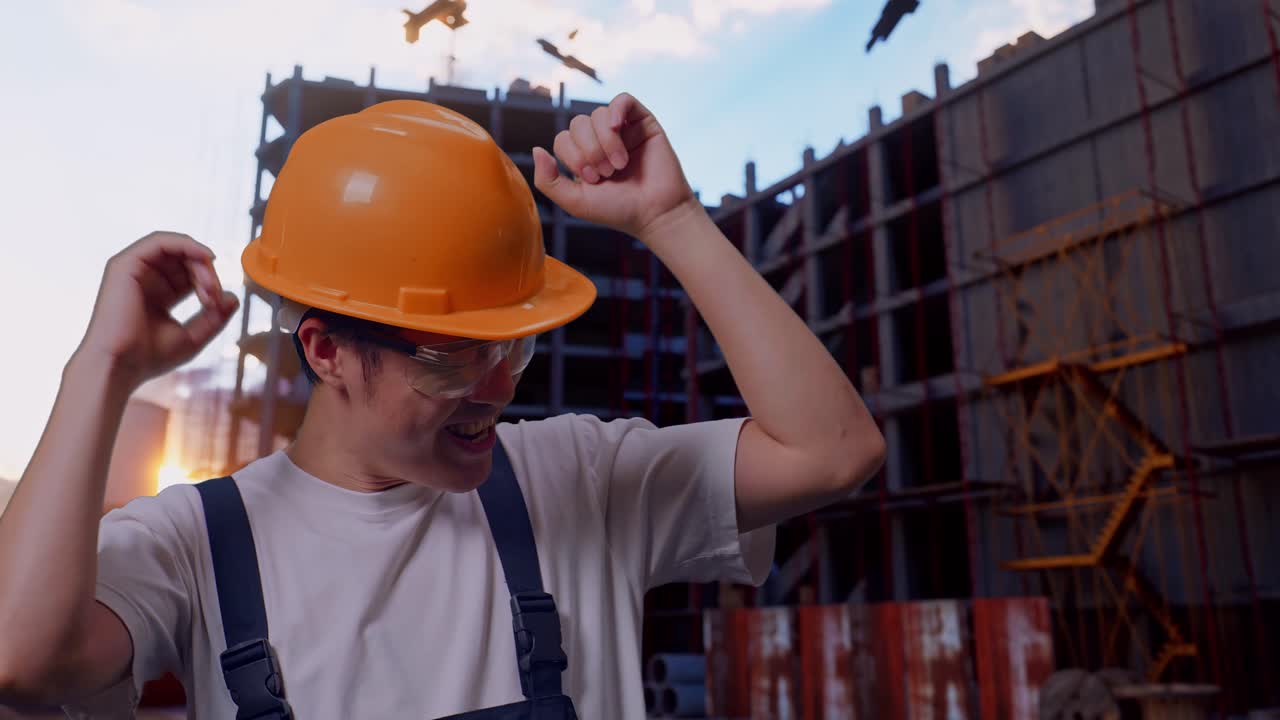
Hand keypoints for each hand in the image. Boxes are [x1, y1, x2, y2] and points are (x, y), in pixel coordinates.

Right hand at [77, 231, 238, 387]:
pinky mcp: (124, 264)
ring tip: (208, 285)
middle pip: (186, 259)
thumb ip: (215, 317)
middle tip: (215, 294)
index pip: (191, 275)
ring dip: (200, 261)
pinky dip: (186, 244)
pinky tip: (205, 256)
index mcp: (159, 294)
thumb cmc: (150, 357)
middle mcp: (145, 279)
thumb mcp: (193, 336)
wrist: (120, 366)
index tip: (218, 303)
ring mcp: (133, 270)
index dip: (210, 282)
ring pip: (177, 248)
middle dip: (208, 272)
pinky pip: (160, 241)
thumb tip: (233, 297)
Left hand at [532, 92, 700, 240]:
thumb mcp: (575, 202)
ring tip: (618, 164)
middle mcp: (601, 140)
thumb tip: (536, 149)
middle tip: (605, 173)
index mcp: (584, 157)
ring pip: (598, 115)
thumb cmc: (618, 210)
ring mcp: (623, 130)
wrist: (656, 213)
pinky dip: (616, 110)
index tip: (593, 179)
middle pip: (577, 123)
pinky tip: (617, 127)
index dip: (573, 157)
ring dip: (605, 141)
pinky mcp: (643, 123)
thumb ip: (548, 180)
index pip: (563, 139)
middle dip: (588, 150)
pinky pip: (623, 100)